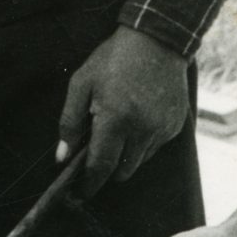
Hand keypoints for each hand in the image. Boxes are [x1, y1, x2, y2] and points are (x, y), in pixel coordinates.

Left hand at [56, 25, 189, 194]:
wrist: (158, 40)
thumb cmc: (113, 59)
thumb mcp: (81, 84)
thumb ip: (70, 122)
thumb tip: (61, 158)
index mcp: (116, 119)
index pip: (100, 167)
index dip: (88, 185)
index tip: (78, 195)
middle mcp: (142, 129)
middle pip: (121, 172)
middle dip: (106, 170)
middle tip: (95, 152)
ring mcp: (162, 129)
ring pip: (138, 162)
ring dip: (124, 156)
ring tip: (117, 127)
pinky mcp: (175, 126)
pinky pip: (154, 148)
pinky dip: (142, 143)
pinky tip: (136, 118)